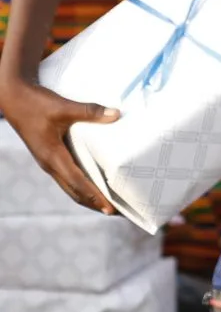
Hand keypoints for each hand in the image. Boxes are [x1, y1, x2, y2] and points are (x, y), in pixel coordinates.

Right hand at [0, 74, 118, 213]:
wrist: (13, 98)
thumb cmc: (36, 103)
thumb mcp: (64, 107)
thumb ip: (90, 111)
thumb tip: (116, 114)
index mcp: (52, 156)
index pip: (77, 182)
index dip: (94, 196)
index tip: (109, 208)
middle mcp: (49, 163)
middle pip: (74, 191)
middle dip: (94, 203)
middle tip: (116, 213)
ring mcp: (48, 161)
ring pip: (69, 186)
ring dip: (87, 197)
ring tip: (107, 205)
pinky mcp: (49, 155)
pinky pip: (66, 176)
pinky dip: (80, 185)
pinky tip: (93, 184)